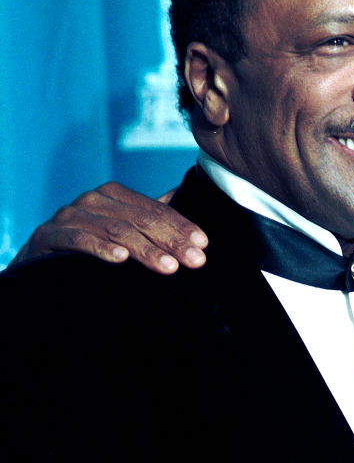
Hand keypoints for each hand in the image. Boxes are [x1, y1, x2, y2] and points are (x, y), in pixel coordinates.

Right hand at [9, 183, 207, 274]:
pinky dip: (101, 249)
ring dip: (145, 249)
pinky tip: (120, 259)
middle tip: (194, 260)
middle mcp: (93, 200)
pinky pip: (79, 240)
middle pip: (140, 219)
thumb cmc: (88, 246)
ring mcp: (69, 215)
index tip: (203, 244)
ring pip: (115, 230)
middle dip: (171, 241)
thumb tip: (183, 195)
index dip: (181, 226)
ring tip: (169, 267)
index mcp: (114, 195)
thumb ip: (149, 216)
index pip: (155, 209)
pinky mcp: (49, 235)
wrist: (40, 262)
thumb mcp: (122, 230)